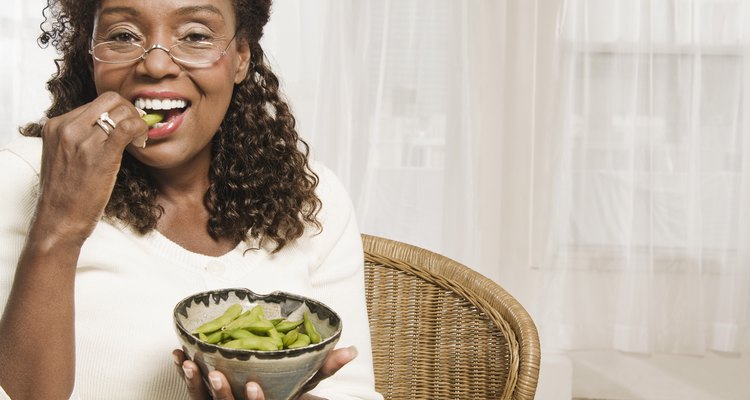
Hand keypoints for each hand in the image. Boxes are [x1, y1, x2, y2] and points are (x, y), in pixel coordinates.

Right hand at [33, 91, 147, 245]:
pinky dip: (141, 129)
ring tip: (138, 140)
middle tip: (136, 129)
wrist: (59, 219)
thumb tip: (109, 125)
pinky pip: (128, 126)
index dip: (117, 112)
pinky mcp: (100, 154)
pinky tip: (141, 142)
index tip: (126, 126)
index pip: (96, 102)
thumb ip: (80, 136)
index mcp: (56, 125)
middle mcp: (67, 127)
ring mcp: (82, 139)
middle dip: (130, 111)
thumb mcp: (64, 155)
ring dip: (137, 122)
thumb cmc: (66, 192)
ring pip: (122, 110)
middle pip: (110, 100)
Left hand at [172, 346, 357, 399]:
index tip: (254, 384)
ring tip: (192, 363)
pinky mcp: (205, 399)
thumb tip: (350, 349)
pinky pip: (190, 390)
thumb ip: (325, 367)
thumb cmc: (282, 394)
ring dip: (195, 382)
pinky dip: (183, 372)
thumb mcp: (304, 385)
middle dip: (222, 392)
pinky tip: (179, 354)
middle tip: (216, 373)